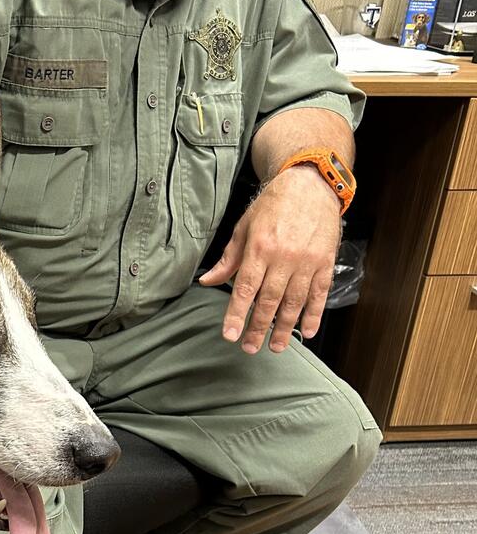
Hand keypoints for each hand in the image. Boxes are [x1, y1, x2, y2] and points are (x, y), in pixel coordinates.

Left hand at [198, 165, 341, 353]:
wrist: (310, 185)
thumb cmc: (272, 206)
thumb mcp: (244, 227)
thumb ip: (228, 258)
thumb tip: (207, 281)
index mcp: (259, 248)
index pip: (245, 288)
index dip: (237, 314)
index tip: (230, 334)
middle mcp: (283, 257)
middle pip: (269, 300)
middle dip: (258, 327)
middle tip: (249, 347)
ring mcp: (307, 261)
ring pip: (294, 302)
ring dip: (284, 328)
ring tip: (275, 346)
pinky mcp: (325, 262)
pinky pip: (319, 294)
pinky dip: (314, 314)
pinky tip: (306, 332)